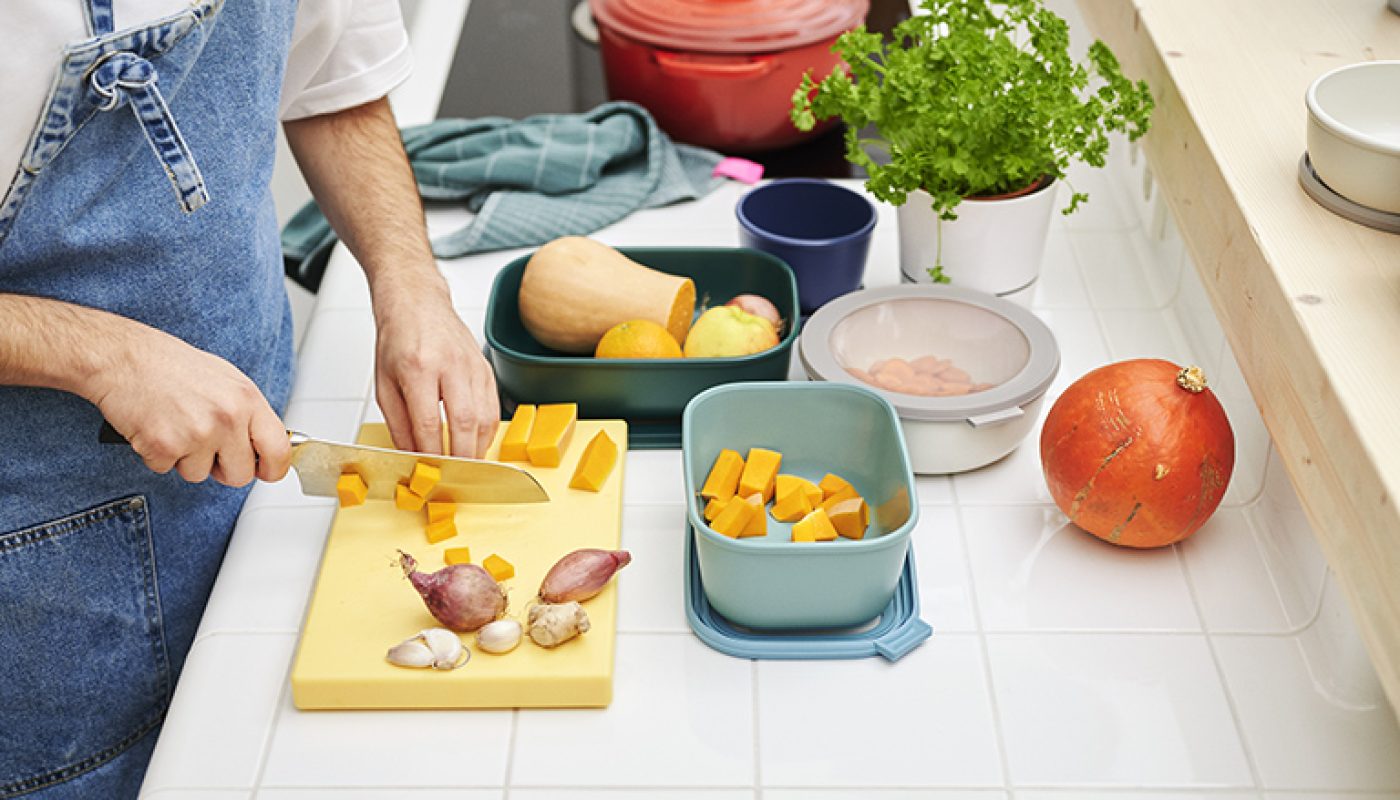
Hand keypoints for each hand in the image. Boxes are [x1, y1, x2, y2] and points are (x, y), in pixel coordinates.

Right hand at [89, 327, 290, 485]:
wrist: (123, 357)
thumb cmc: (171, 365)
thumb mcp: (226, 380)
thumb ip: (248, 414)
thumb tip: (263, 444)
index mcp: (247, 400)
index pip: (278, 451)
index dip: (272, 469)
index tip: (264, 472)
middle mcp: (227, 418)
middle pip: (240, 476)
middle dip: (223, 469)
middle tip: (205, 447)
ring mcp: (196, 434)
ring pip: (199, 474)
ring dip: (185, 459)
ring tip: (175, 425)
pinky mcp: (164, 446)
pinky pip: (167, 469)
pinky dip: (158, 455)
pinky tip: (155, 427)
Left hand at [372, 285, 499, 458]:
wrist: (417, 303)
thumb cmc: (398, 340)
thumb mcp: (384, 384)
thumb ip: (398, 422)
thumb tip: (412, 455)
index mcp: (418, 367)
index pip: (428, 422)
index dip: (431, 453)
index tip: (429, 471)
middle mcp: (450, 365)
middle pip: (464, 421)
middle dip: (461, 456)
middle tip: (455, 477)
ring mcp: (472, 365)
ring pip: (485, 416)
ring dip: (478, 447)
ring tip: (468, 465)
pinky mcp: (485, 368)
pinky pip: (493, 406)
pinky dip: (487, 431)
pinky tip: (477, 442)